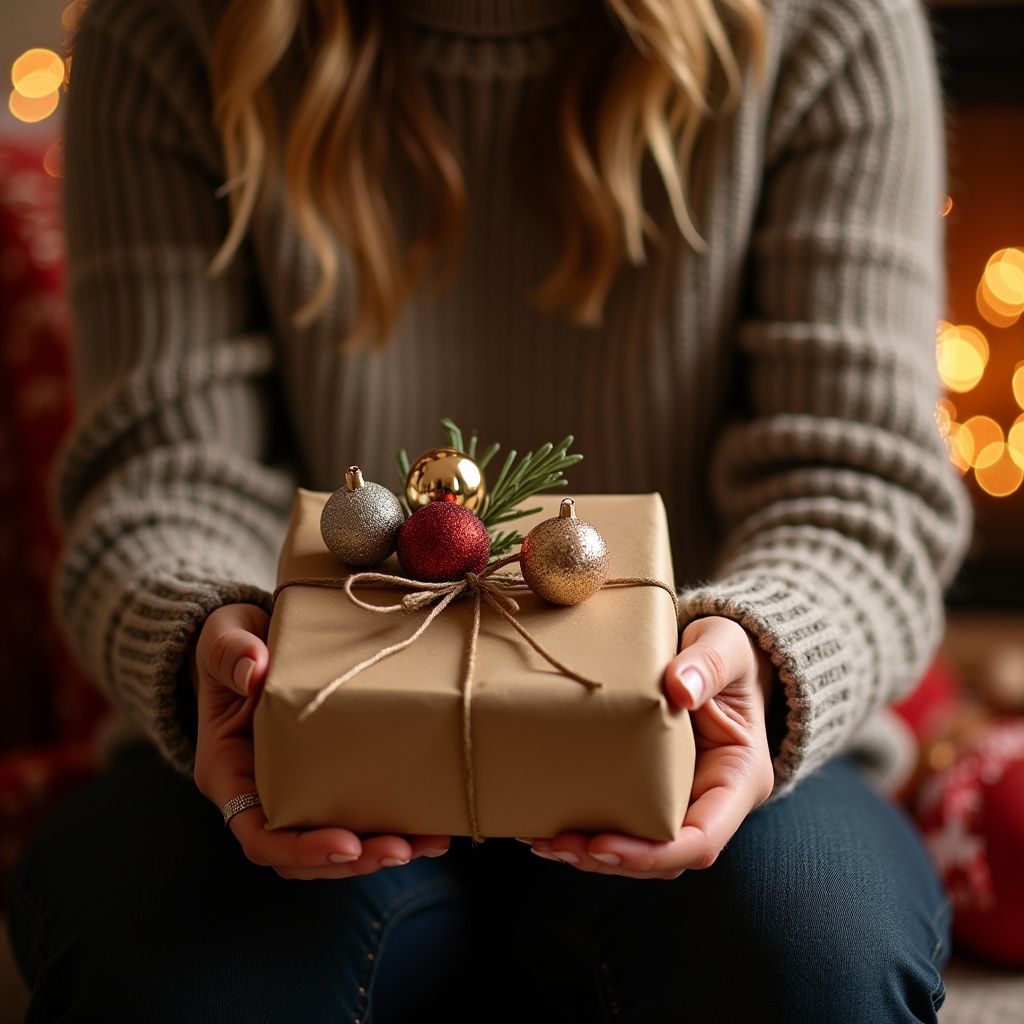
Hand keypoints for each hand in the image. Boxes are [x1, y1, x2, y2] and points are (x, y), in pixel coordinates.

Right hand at [192, 603, 449, 877]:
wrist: (250, 640)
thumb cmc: (232, 642)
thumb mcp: (224, 636)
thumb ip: (229, 652)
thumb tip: (253, 670)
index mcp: (228, 773)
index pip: (258, 835)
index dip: (301, 848)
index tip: (347, 845)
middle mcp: (258, 794)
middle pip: (301, 854)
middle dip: (353, 859)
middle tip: (403, 850)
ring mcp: (294, 790)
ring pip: (332, 846)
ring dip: (379, 852)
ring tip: (429, 843)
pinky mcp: (325, 779)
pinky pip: (354, 816)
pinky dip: (390, 827)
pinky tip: (431, 826)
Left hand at [525, 615, 774, 878]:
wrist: (715, 656)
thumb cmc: (726, 652)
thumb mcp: (724, 647)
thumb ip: (708, 665)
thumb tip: (679, 688)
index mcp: (738, 778)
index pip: (703, 840)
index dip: (653, 854)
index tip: (602, 845)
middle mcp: (712, 801)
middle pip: (666, 857)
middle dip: (611, 859)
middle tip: (556, 845)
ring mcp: (683, 801)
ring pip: (641, 850)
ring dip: (591, 853)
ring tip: (543, 842)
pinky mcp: (653, 791)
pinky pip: (624, 823)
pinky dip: (587, 830)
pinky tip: (546, 824)